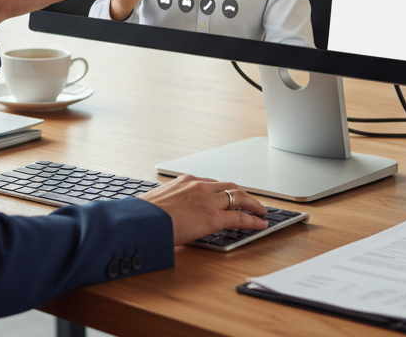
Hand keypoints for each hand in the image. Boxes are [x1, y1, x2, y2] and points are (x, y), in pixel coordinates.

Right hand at [139, 175, 267, 245]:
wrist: (144, 221)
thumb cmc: (145, 215)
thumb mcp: (157, 202)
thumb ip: (169, 203)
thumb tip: (165, 212)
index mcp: (184, 181)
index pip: (212, 183)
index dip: (224, 190)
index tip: (230, 194)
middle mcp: (199, 185)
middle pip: (229, 186)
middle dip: (243, 193)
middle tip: (251, 200)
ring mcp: (208, 200)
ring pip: (239, 197)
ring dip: (253, 204)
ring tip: (261, 211)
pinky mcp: (213, 217)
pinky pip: (239, 217)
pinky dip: (253, 220)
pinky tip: (260, 224)